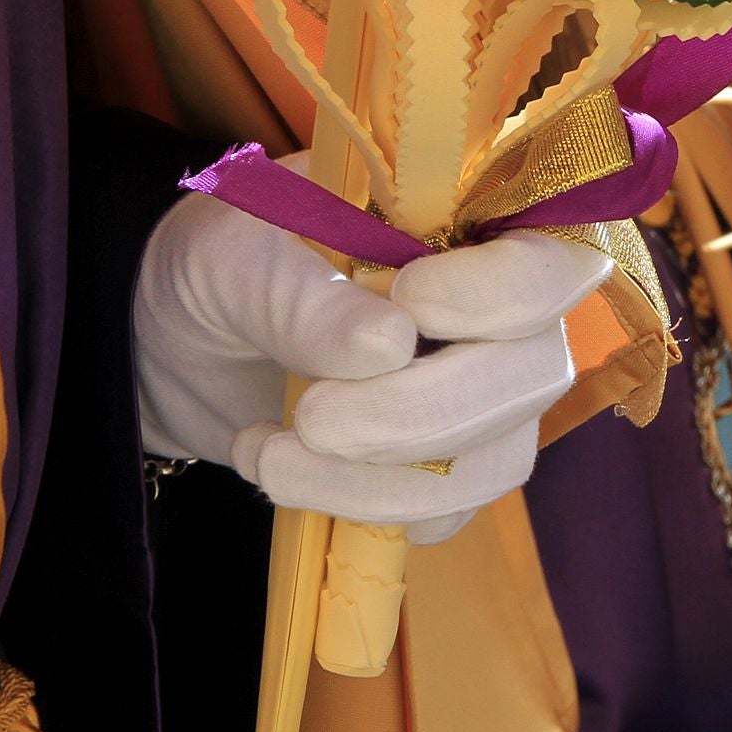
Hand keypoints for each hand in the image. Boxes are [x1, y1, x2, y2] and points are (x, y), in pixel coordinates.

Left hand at [135, 187, 612, 541]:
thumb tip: (389, 344)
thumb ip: (302, 293)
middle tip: (314, 419)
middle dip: (422, 412)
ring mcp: (480, 393)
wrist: (176, 340)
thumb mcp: (233, 257)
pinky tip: (287, 473)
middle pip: (534, 371)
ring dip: (382, 479)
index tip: (410, 298)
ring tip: (271, 455)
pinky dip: (369, 511)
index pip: (555, 254)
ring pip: (498, 456)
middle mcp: (498, 308)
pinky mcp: (443, 467)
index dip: (506, 290)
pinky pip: (450, 510)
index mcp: (468, 220)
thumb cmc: (220, 264)